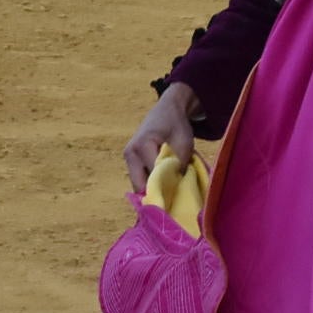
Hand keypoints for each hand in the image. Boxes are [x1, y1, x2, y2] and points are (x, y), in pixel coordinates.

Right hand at [123, 84, 197, 199]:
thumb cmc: (176, 125)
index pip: (153, 176)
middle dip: (156, 194)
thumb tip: (176, 190)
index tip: (178, 196)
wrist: (166, 111)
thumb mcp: (184, 143)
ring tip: (169, 191)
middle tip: (172, 201)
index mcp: (142, 146)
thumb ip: (179, 165)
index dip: (166, 188)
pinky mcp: (130, 161)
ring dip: (153, 190)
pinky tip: (163, 184)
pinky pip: (139, 179)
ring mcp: (128, 158)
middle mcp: (130, 153)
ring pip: (138, 185)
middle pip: (140, 185)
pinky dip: (150, 184)